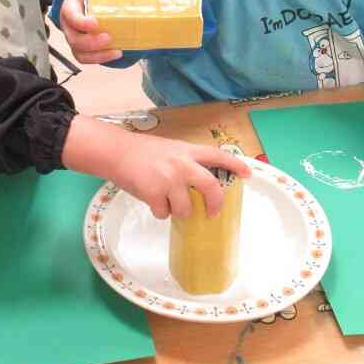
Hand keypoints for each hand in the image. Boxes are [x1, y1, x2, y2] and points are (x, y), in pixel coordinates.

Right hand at [59, 0, 121, 63]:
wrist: (90, 3)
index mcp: (69, 8)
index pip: (70, 16)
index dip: (81, 22)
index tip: (95, 23)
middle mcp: (68, 26)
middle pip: (74, 39)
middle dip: (90, 42)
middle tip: (108, 37)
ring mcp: (74, 39)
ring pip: (80, 53)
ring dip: (97, 55)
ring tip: (116, 51)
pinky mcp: (82, 49)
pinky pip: (87, 59)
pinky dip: (100, 59)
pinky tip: (116, 53)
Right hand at [109, 134, 251, 219]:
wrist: (116, 152)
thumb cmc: (141, 152)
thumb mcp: (170, 149)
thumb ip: (186, 162)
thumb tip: (199, 185)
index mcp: (187, 151)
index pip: (217, 156)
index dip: (235, 165)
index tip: (248, 174)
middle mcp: (182, 164)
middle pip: (211, 187)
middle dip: (215, 204)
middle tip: (213, 213)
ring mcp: (169, 179)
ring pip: (185, 209)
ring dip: (176, 210)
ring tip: (166, 201)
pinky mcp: (154, 192)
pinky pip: (164, 214)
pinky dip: (158, 212)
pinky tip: (151, 201)